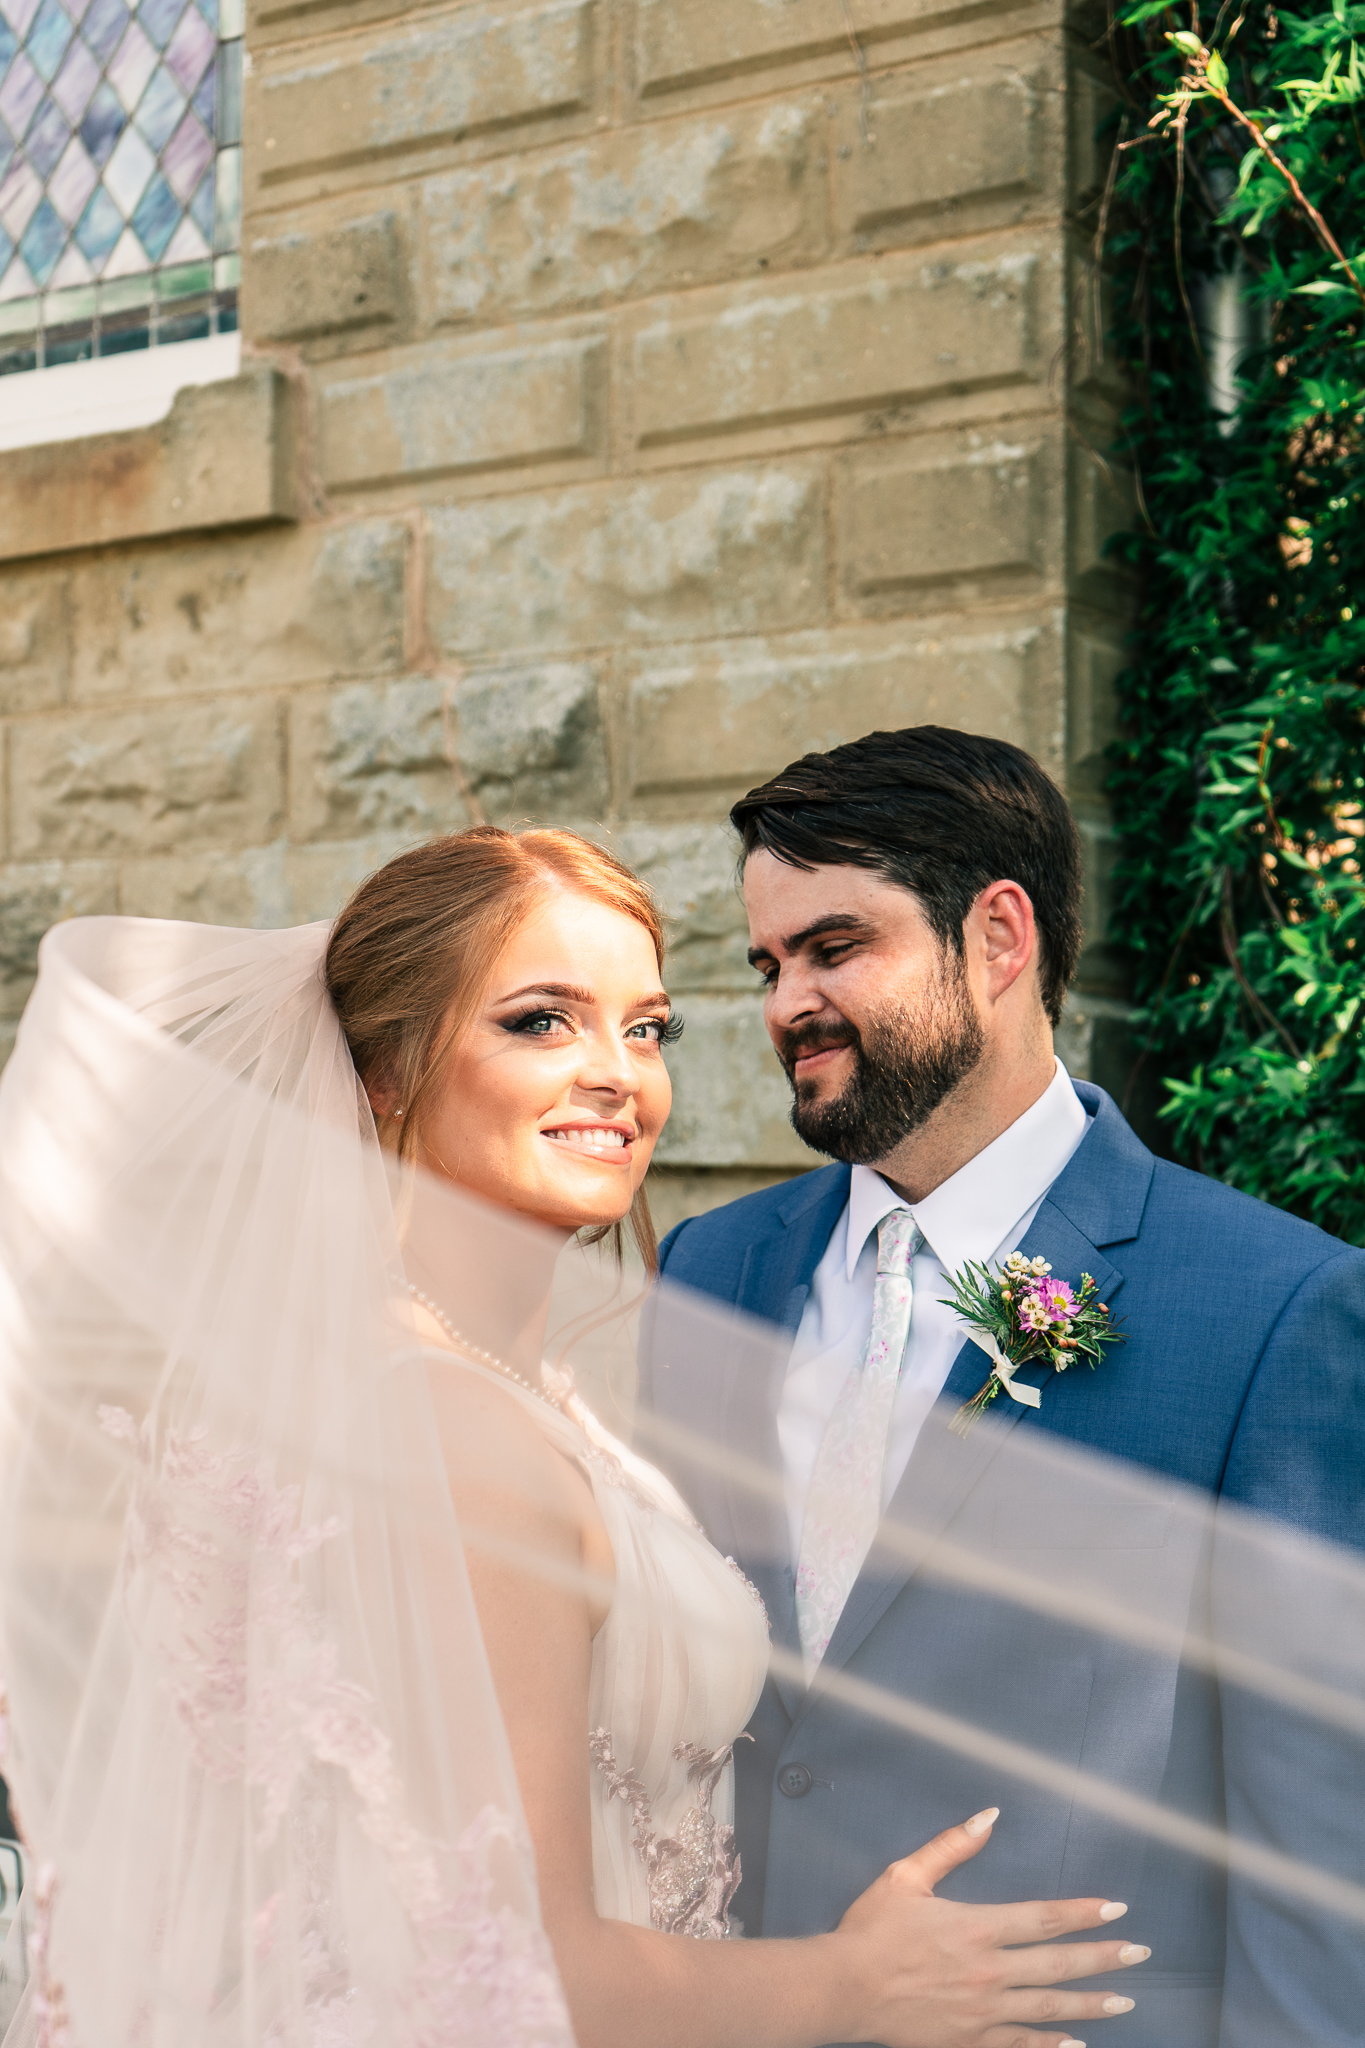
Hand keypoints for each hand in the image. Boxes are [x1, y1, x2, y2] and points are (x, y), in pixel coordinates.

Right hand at [834, 1808, 1150, 2047]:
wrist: (844, 1988)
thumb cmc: (871, 1930)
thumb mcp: (907, 1876)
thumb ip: (951, 1846)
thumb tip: (989, 1816)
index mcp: (977, 1926)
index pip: (1045, 1917)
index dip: (1085, 1911)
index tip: (1118, 1908)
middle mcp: (989, 1971)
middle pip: (1059, 1963)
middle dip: (1104, 1957)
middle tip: (1141, 1953)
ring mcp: (983, 2012)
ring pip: (1050, 2008)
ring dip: (1091, 2003)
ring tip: (1125, 2001)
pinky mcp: (969, 2041)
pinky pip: (1021, 2046)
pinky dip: (1052, 2046)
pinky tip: (1077, 2044)